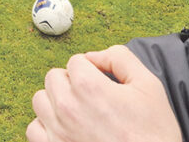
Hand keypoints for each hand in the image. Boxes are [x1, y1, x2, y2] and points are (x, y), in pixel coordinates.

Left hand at [26, 46, 181, 141]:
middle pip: (53, 77)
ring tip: (77, 110)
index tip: (102, 81)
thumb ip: (120, 58)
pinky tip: (65, 128)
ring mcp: (58, 131)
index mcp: (88, 86)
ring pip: (40, 101)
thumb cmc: (154, 133)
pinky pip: (34, 130)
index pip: (75, 61)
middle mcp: (67, 107)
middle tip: (91, 95)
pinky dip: (45, 126)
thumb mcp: (149, 85)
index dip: (91, 68)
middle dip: (71, 81)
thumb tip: (95, 55)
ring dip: (55, 101)